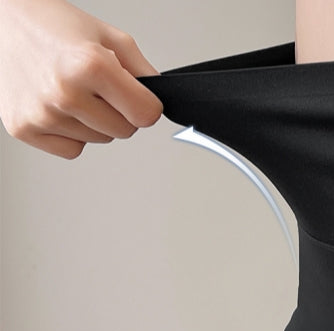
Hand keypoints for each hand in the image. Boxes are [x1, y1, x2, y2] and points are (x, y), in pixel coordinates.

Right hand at [0, 0, 163, 158]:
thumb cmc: (52, 25)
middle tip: (96, 86)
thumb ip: (143, 72)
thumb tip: (160, 105)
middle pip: (125, 132)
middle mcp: (64, 92)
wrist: (1, 20)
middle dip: (119, 111)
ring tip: (71, 89)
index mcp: (89, 65)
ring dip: (94, 121)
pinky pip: (73, 149)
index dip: (146, 104)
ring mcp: (42, 114)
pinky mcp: (24, 128)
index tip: (135, 94)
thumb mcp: (109, 36)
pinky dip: (71, 133)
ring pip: (100, 141)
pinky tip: (57, 105)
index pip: (147, 115)